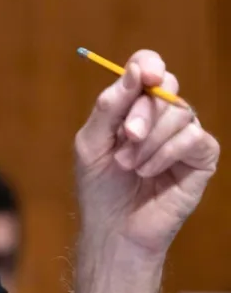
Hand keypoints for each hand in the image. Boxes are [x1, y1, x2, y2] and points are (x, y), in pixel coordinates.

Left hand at [74, 49, 218, 254]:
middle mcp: (160, 115)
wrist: (113, 227)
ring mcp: (182, 135)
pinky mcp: (201, 158)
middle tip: (127, 136)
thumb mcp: (92, 141)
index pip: (148, 67)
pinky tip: (148, 171)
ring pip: (180, 112)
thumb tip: (135, 70)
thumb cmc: (99, 184)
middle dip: (142, 110)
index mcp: (132, 105)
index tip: (145, 76)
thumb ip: (110, 105)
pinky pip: (194, 138)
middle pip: (166, 86)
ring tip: (130, 164)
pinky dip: (167, 153)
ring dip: (150, 140)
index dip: (148, 65)